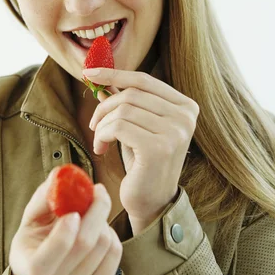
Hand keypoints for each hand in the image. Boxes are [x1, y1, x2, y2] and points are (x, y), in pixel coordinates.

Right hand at [9, 169, 122, 274]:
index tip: (73, 212)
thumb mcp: (32, 216)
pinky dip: (112, 234)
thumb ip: (44, 196)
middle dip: (96, 210)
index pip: (49, 257)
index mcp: (31, 269)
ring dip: (103, 221)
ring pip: (104, 245)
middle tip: (98, 190)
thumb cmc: (37, 235)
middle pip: (85, 244)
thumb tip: (60, 175)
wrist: (45, 265)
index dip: (64, 233)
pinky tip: (99, 230)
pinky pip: (115, 253)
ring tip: (91, 215)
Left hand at [83, 67, 199, 230]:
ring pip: (123, 110)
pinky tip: (102, 149)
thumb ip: (127, 101)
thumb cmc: (143, 162)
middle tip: (94, 125)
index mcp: (186, 106)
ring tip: (100, 140)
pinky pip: (119, 127)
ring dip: (103, 124)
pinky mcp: (159, 148)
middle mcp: (186, 117)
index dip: (114, 73)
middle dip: (105, 107)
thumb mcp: (137, 125)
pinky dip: (103, 135)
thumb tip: (101, 77)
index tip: (88, 73)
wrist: (151, 202)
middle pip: (131, 94)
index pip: (144, 80)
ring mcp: (175, 132)